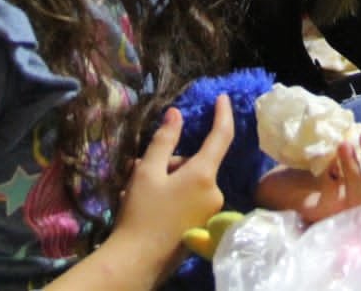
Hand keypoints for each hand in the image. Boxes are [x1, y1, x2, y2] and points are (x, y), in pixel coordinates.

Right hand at [110, 95, 232, 265]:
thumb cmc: (142, 213)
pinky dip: (173, 194)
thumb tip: (176, 114)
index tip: (222, 97)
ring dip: (168, 179)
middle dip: (172, 161)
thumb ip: (164, 141)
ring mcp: (210, 212)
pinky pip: (190, 198)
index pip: (221, 136)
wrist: (137, 262)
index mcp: (205, 175)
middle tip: (141, 168)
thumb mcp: (148, 171)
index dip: (223, 114)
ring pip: (191, 181)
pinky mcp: (202, 226)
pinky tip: (149, 203)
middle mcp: (214, 193)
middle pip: (196, 163)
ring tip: (138, 190)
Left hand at [255, 132, 360, 224]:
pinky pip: (332, 203)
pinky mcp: (318, 215)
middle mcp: (360, 207)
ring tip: (343, 145)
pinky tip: (326, 164)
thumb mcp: (348, 151)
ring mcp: (340, 214)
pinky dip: (332, 181)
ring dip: (355, 171)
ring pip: (360, 202)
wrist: (276, 180)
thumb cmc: (315, 167)